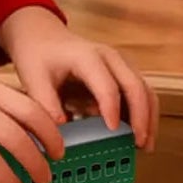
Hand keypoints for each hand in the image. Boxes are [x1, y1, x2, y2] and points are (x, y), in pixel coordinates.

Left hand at [0, 7, 158, 148]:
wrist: (44, 37)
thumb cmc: (39, 57)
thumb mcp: (34, 79)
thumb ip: (46, 104)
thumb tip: (60, 130)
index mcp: (87, 57)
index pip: (107, 85)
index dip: (112, 109)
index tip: (112, 131)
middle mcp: (110, 57)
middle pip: (135, 86)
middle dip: (141, 116)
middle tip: (140, 143)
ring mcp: (120, 63)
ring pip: (145, 89)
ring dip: (149, 117)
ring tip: (146, 145)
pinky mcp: (124, 72)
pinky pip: (141, 92)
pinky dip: (144, 113)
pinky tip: (139, 134)